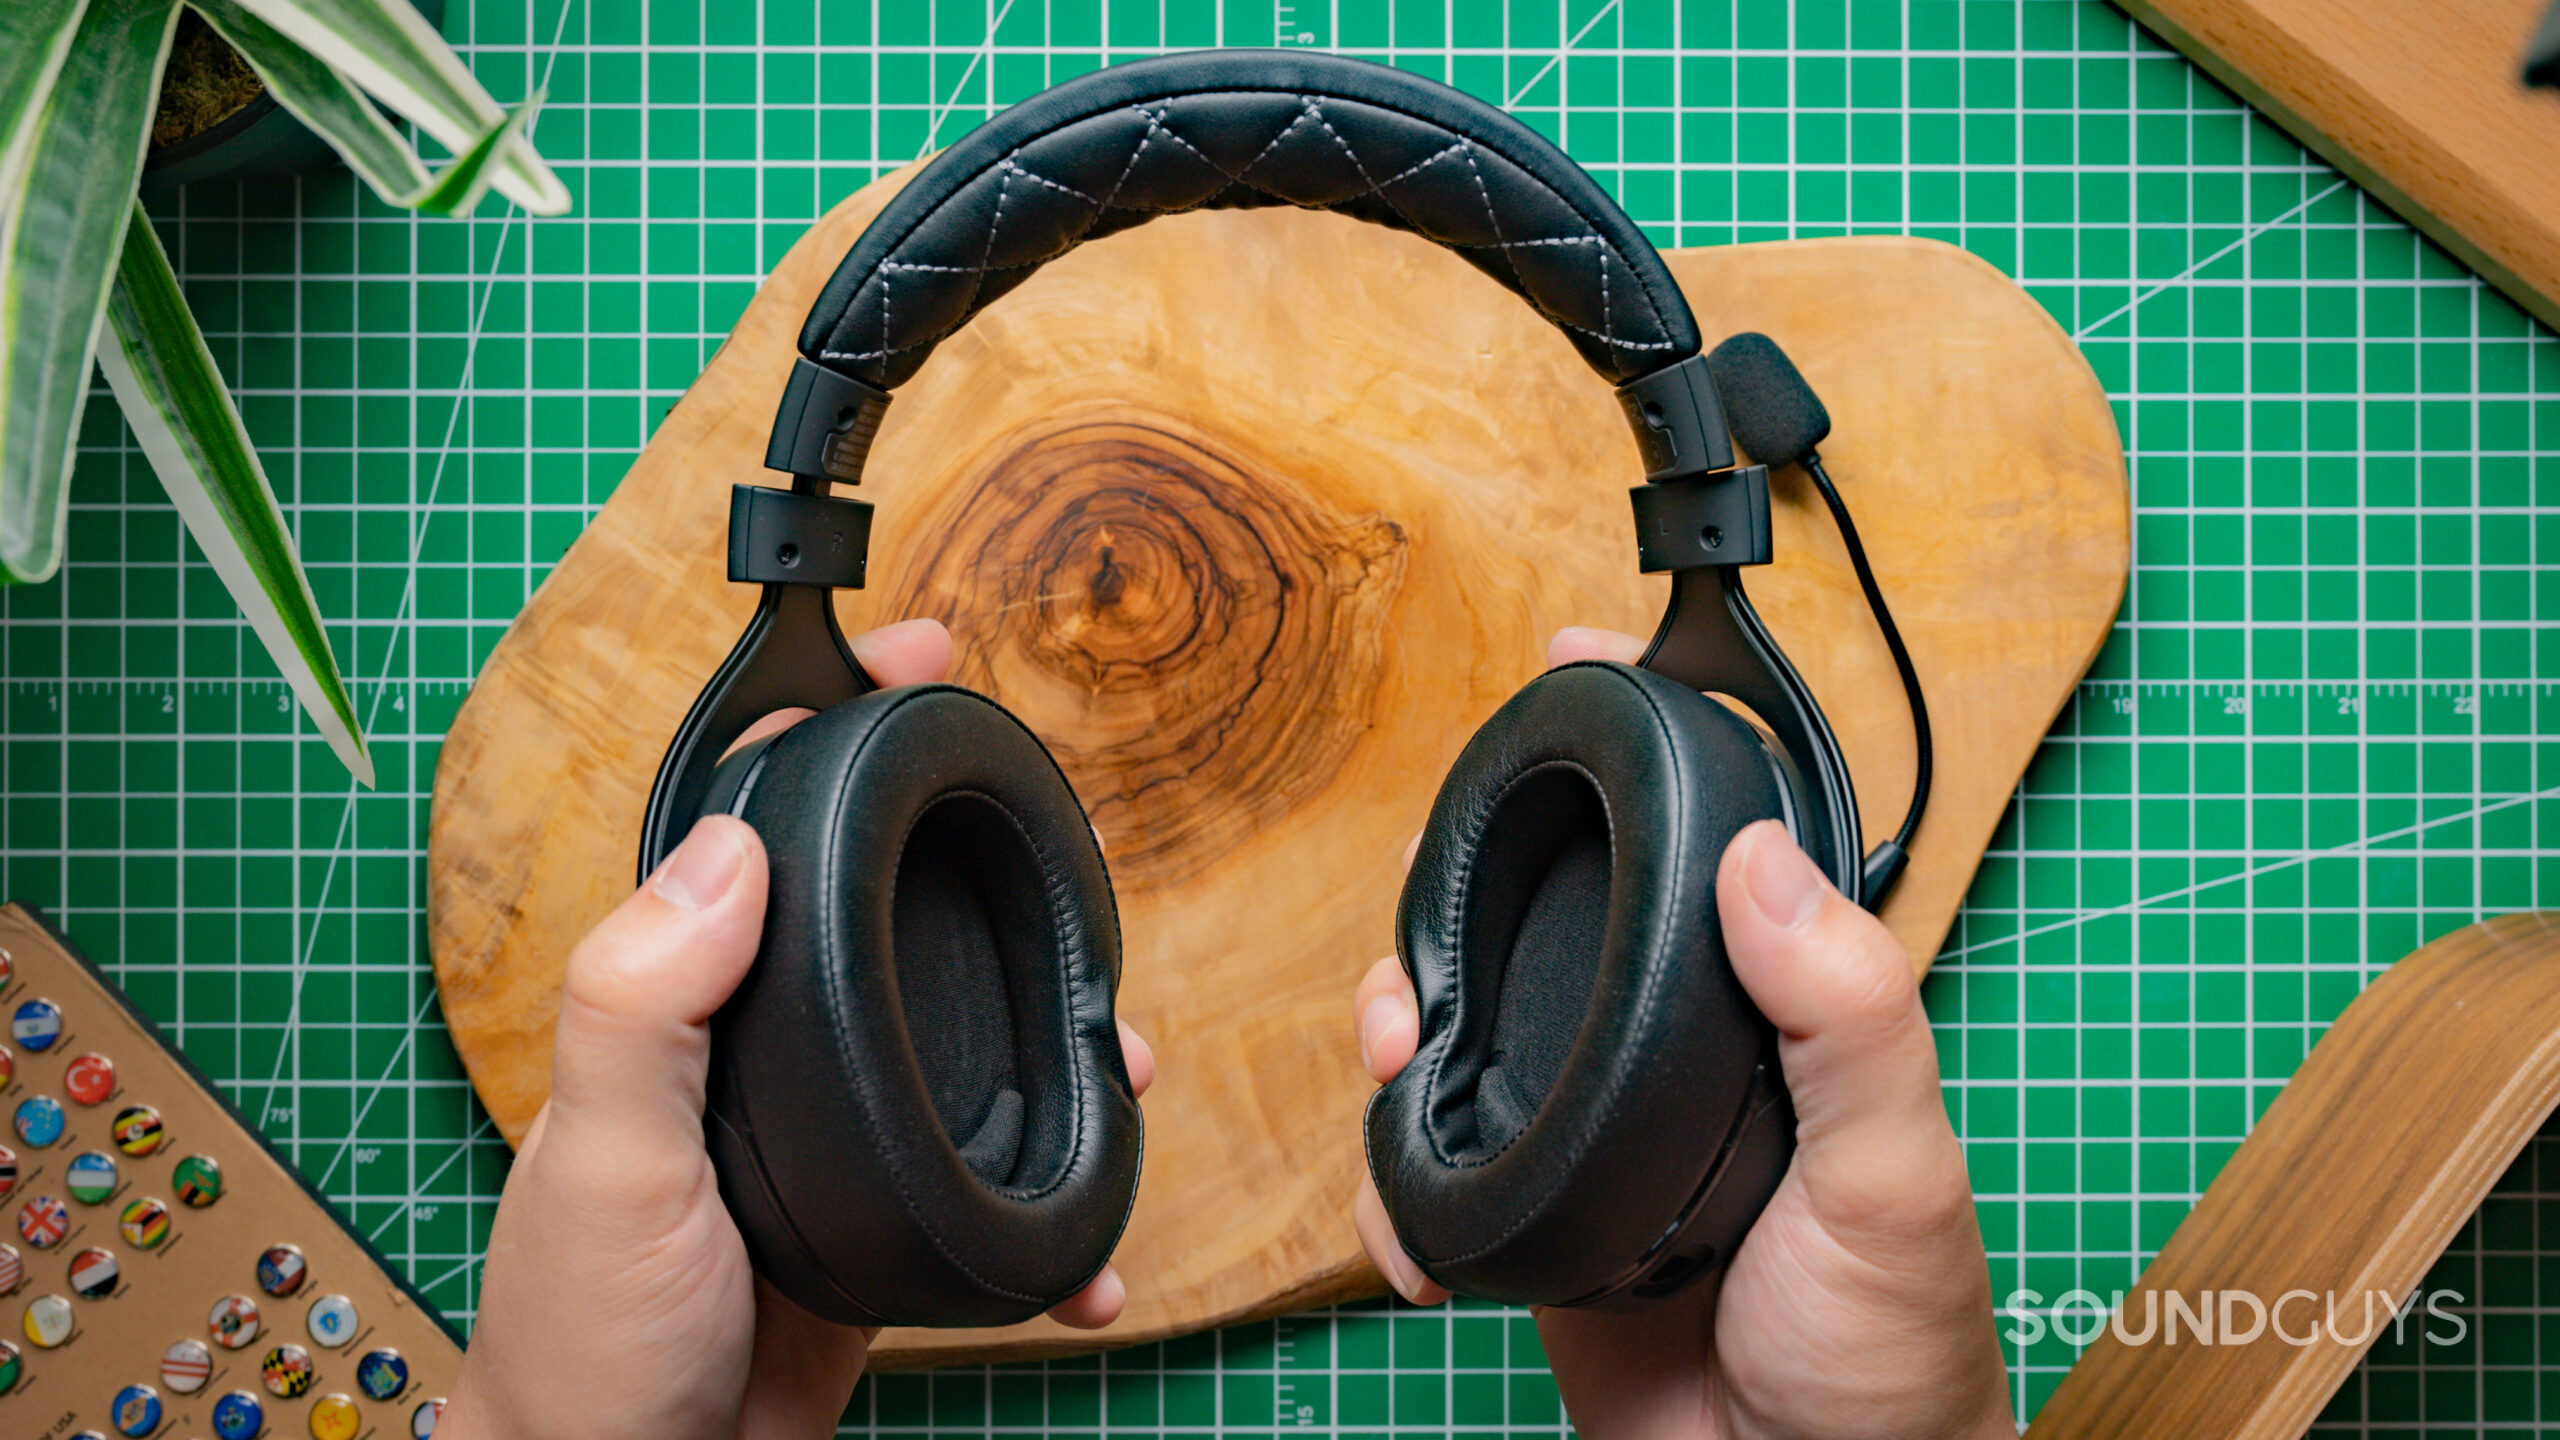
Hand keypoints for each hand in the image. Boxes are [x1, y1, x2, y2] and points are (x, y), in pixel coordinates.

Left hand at [443, 618, 1156, 1439]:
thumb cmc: (585, 1338)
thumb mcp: (608, 1159)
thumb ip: (645, 1004)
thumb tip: (730, 845)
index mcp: (681, 1000)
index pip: (756, 820)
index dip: (832, 720)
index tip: (918, 649)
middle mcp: (756, 1042)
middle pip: (884, 910)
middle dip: (989, 878)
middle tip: (1079, 881)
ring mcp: (823, 1125)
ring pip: (960, 1032)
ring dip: (1053, 1042)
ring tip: (1121, 1064)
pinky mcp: (874, 1210)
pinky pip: (984, 1172)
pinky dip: (1049, 1208)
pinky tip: (1080, 1245)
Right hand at [1352, 626, 2011, 1439]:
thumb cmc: (1890, 1360)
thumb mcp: (1895, 1179)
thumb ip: (1847, 1019)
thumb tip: (1761, 862)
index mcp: (1786, 1015)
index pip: (1718, 841)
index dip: (1650, 741)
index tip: (1576, 658)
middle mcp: (1688, 1051)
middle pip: (1563, 915)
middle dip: (1471, 886)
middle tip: (1422, 895)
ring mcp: (1609, 1128)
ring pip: (1483, 1022)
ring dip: (1411, 1016)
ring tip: (1392, 1042)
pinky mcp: (1547, 1210)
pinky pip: (1445, 1155)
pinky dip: (1400, 1165)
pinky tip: (1408, 1197)